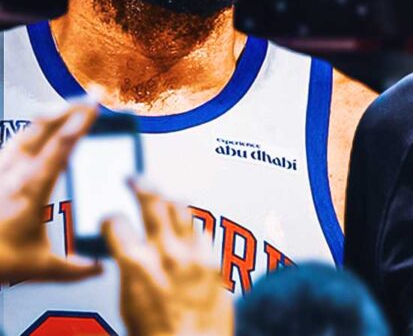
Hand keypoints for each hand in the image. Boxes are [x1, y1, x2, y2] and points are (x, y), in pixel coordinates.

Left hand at [0, 101, 100, 282]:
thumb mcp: (39, 268)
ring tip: (61, 111)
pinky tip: (28, 138)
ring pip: (22, 135)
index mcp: (30, 189)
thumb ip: (75, 268)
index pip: (61, 146)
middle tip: (86, 100)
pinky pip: (8, 148)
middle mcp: (12, 175)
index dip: (80, 121)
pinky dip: (25, 137)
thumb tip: (99, 265)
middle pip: (40, 130)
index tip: (95, 104)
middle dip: (66, 110)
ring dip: (45, 120)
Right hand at [103, 180, 231, 335]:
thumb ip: (130, 269)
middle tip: (134, 179)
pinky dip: (194, 223)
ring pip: (183, 209)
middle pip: (153, 202)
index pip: (116, 223)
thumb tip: (129, 252)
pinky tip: (190, 223)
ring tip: (164, 197)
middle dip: (140, 186)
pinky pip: (204, 230)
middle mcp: (166, 252)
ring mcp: (195, 253)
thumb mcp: (127, 300)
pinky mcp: (216, 260)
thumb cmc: (156, 335)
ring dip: (171, 200)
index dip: (110, 219)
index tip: (111, 219)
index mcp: (135, 264)